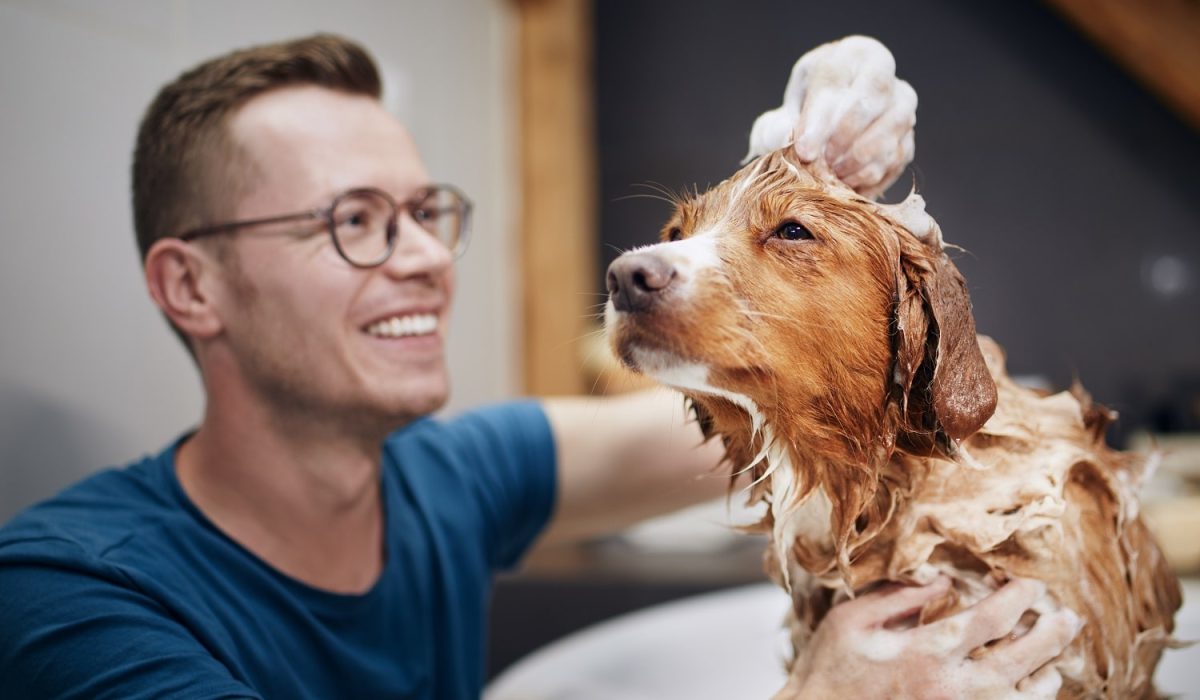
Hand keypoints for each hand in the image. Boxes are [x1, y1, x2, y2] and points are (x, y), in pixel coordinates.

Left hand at [747, 35, 916, 198]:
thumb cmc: (803, 112)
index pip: (837, 81)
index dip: (820, 119)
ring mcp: (902, 106)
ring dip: (859, 161)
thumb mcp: (785, 111)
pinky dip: (871, 177)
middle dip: (843, 139)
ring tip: (832, 176)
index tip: (804, 151)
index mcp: (850, 56)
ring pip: (890, 131)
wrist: (824, 125)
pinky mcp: (909, 138)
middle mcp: (883, 75)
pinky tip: (847, 185)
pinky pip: (896, 159)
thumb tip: (792, 147)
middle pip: (871, 102)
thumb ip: (781, 128)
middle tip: (821, 164)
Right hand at [784, 576, 1082, 699]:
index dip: (1019, 596)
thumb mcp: (850, 619)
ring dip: (1048, 675)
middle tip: (1068, 616)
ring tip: (1057, 659)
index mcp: (925, 653)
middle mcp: (951, 688)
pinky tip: (1032, 691)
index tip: (1031, 583)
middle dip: (1052, 633)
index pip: (991, 618)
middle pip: (1022, 659)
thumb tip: (941, 579)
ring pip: (1024, 698)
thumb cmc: (829, 669)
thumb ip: (897, 596)